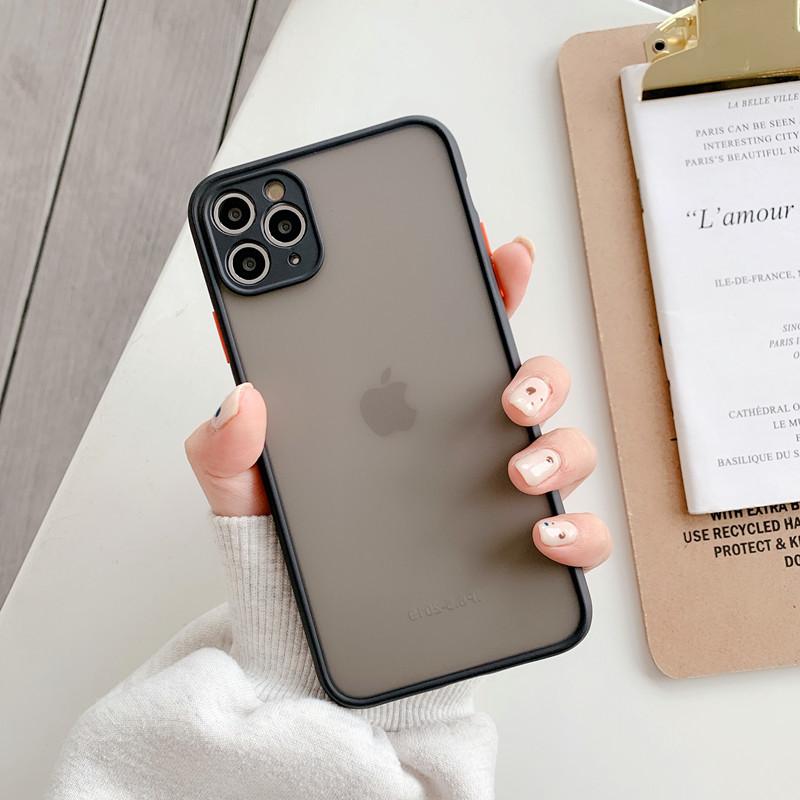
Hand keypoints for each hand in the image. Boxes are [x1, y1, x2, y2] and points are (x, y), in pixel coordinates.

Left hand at [185, 236, 610, 568]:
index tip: (493, 246)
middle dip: (537, 372)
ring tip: (519, 468)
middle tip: (508, 393)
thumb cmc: (283, 546)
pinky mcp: (512, 556)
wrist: (302, 630)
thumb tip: (242, 398)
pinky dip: (576, 531)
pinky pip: (571, 536)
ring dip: (561, 445)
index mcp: (402, 410)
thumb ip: (227, 444)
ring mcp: (493, 497)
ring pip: (563, 448)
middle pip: (528, 383)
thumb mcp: (241, 488)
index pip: (451, 334)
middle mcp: (458, 444)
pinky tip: (542, 534)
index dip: (481, 283)